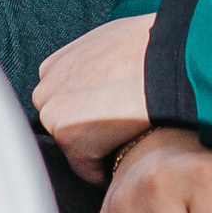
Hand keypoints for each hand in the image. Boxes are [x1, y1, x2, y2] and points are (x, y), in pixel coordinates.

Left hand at [34, 14, 154, 181]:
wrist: (165, 64)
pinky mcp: (72, 144)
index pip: (64, 100)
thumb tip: (109, 71)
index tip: (111, 114)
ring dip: (99, 151)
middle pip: (65, 124)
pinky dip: (107, 172)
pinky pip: (88, 170)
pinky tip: (129, 159)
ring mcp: (55, 118)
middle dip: (89, 131)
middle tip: (122, 132)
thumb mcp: (111, 40)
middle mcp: (46, 91)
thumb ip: (96, 60)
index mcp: (54, 65)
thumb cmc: (150, 49)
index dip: (89, 110)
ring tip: (130, 145)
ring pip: (75, 148)